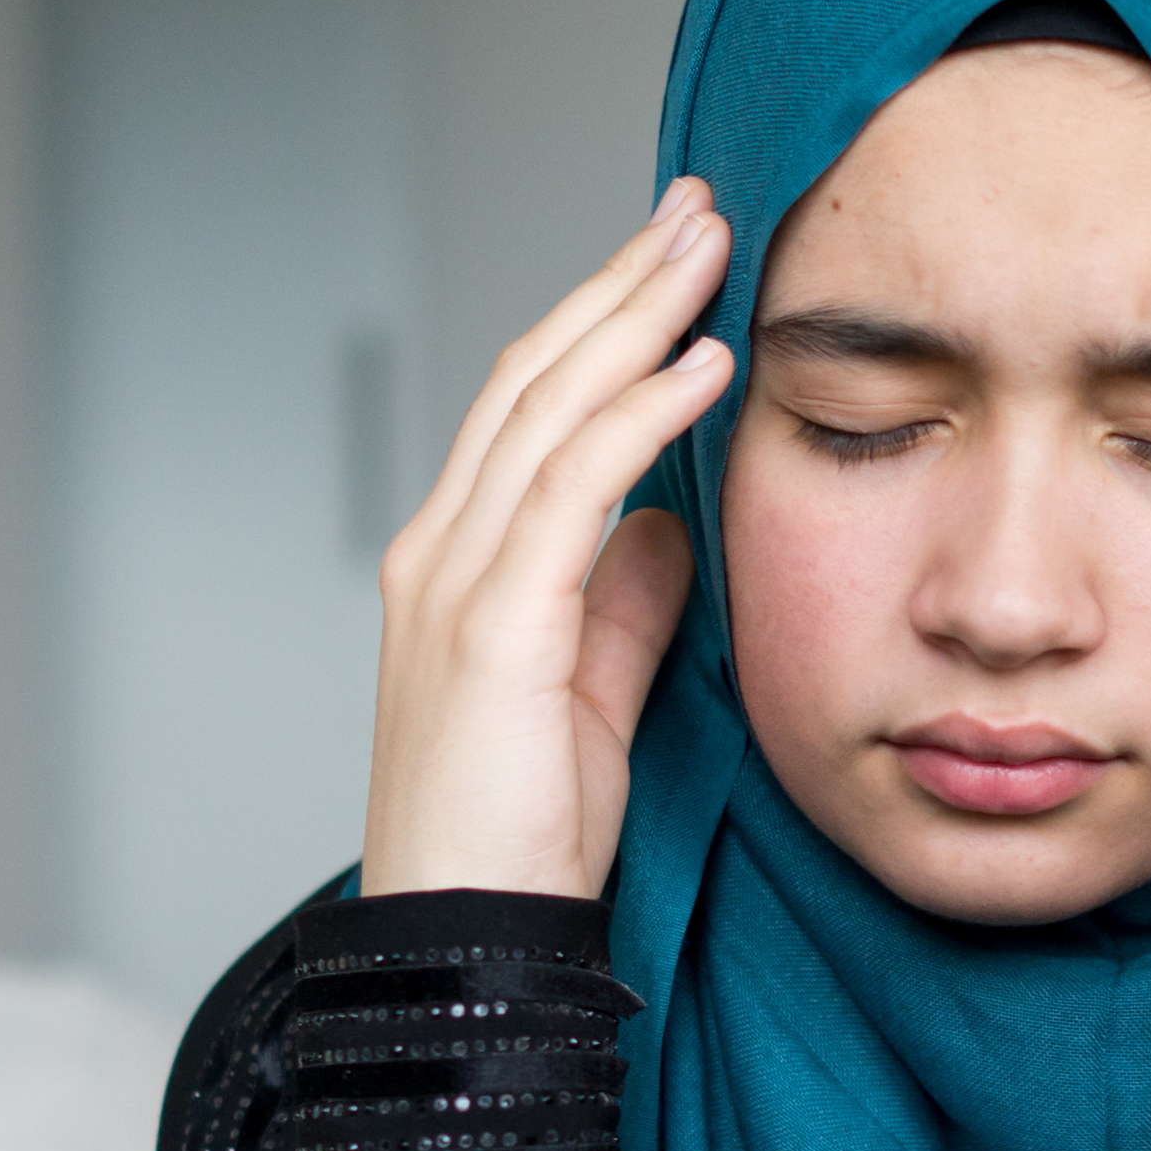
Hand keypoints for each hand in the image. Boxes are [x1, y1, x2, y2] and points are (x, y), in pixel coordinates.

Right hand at [363, 180, 735, 898]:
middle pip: (534, 376)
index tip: (679, 259)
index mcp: (459, 566)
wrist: (466, 946)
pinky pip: (571, 490)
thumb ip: (623, 607)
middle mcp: (441, 552)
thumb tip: (669, 526)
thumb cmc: (522, 842)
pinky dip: (637, 414)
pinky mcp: (491, 628)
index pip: (533, 409)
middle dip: (620, 281)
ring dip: (636, 315)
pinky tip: (700, 364)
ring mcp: (456, 584)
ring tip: (710, 246)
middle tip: (698, 203)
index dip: (604, 324)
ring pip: (546, 407)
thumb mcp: (594, 702)